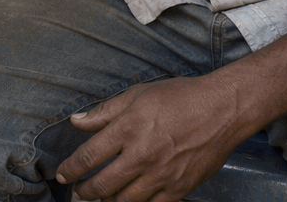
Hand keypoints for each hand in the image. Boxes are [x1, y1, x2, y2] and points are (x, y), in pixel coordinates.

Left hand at [55, 76, 253, 200]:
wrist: (222, 110)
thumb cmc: (180, 97)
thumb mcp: (138, 94)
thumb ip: (105, 112)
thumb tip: (76, 121)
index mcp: (129, 128)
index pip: (90, 156)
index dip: (71, 169)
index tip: (63, 175)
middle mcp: (142, 154)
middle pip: (103, 185)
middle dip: (85, 191)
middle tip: (79, 192)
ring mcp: (162, 175)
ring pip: (124, 201)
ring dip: (108, 201)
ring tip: (102, 197)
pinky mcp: (179, 188)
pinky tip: (131, 199)